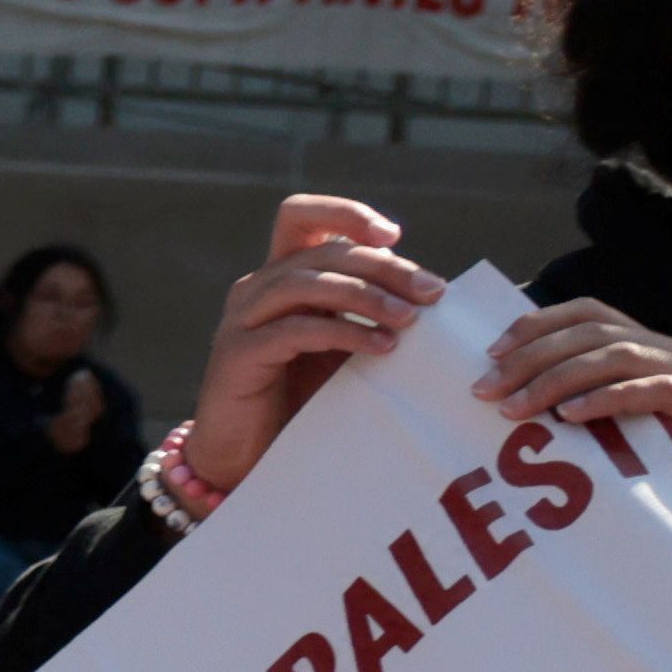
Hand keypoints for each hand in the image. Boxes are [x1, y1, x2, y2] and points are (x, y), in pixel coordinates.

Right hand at [175, 196, 432, 504]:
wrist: (246, 456)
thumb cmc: (300, 400)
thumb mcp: (342, 346)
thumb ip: (368, 314)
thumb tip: (433, 292)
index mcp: (280, 278)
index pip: (302, 217)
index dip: (346, 215)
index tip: (394, 236)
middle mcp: (257, 289)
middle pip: (322, 251)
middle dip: (384, 266)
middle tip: (431, 291)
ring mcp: (243, 319)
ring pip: (306, 282)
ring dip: (367, 295)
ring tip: (410, 319)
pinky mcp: (239, 353)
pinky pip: (297, 328)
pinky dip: (346, 332)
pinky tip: (382, 347)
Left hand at [477, 300, 671, 539]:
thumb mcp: (631, 439)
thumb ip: (592, 413)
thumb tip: (512, 406)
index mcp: (661, 352)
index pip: (592, 315)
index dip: (538, 326)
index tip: (490, 355)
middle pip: (596, 330)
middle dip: (532, 356)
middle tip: (485, 389)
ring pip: (620, 354)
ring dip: (557, 377)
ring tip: (515, 407)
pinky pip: (657, 389)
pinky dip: (608, 398)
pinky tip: (569, 416)